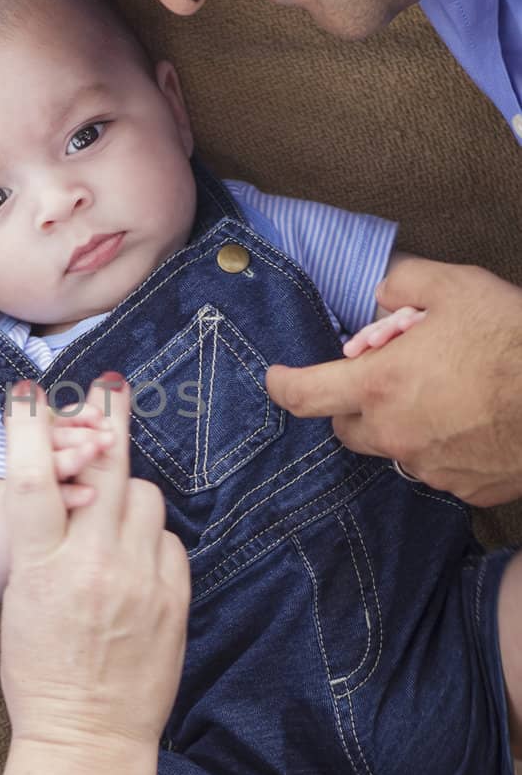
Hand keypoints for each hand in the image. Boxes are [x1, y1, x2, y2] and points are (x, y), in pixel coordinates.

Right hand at [0, 376, 189, 754]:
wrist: (88, 736)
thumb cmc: (39, 670)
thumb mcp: (20, 601)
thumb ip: (42, 543)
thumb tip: (66, 484)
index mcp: (40, 569)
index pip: (32, 480)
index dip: (28, 428)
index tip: (29, 391)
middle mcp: (93, 567)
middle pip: (104, 468)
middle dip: (105, 420)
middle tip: (108, 389)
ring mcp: (140, 581)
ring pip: (143, 496)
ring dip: (127, 490)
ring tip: (113, 507)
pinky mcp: (174, 598)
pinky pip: (167, 538)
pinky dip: (151, 536)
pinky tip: (135, 555)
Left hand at [267, 260, 521, 505]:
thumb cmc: (513, 339)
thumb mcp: (457, 287)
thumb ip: (406, 284)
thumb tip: (382, 291)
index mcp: (381, 384)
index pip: (306, 394)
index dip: (283, 385)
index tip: (276, 378)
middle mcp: (395, 433)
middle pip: (347, 427)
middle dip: (354, 405)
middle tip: (387, 378)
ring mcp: (430, 467)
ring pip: (394, 449)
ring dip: (403, 426)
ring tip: (444, 396)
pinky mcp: (465, 490)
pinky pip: (439, 469)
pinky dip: (445, 449)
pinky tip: (475, 423)